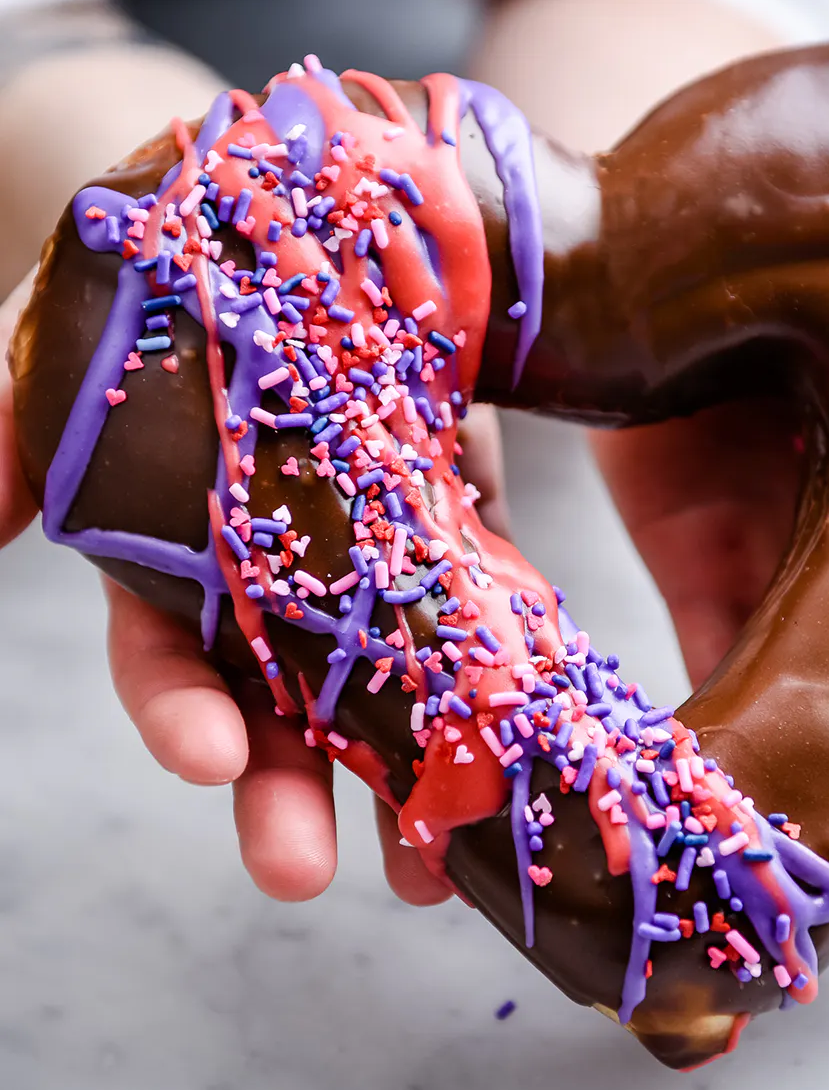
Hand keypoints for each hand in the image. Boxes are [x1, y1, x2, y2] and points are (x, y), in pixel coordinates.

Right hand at [1, 271, 509, 905]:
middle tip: (305, 874)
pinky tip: (517, 742)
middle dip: (285, 796)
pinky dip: (495, 676)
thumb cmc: (161, 286)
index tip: (211, 763)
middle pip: (277, 710)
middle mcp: (276, 579)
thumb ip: (15, 432)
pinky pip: (481, 606)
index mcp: (177, 557)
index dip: (180, 716)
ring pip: (383, 689)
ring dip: (401, 778)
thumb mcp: (71, 341)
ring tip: (428, 866)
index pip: (166, 661)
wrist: (283, 216)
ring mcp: (373, 556)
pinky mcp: (458, 516)